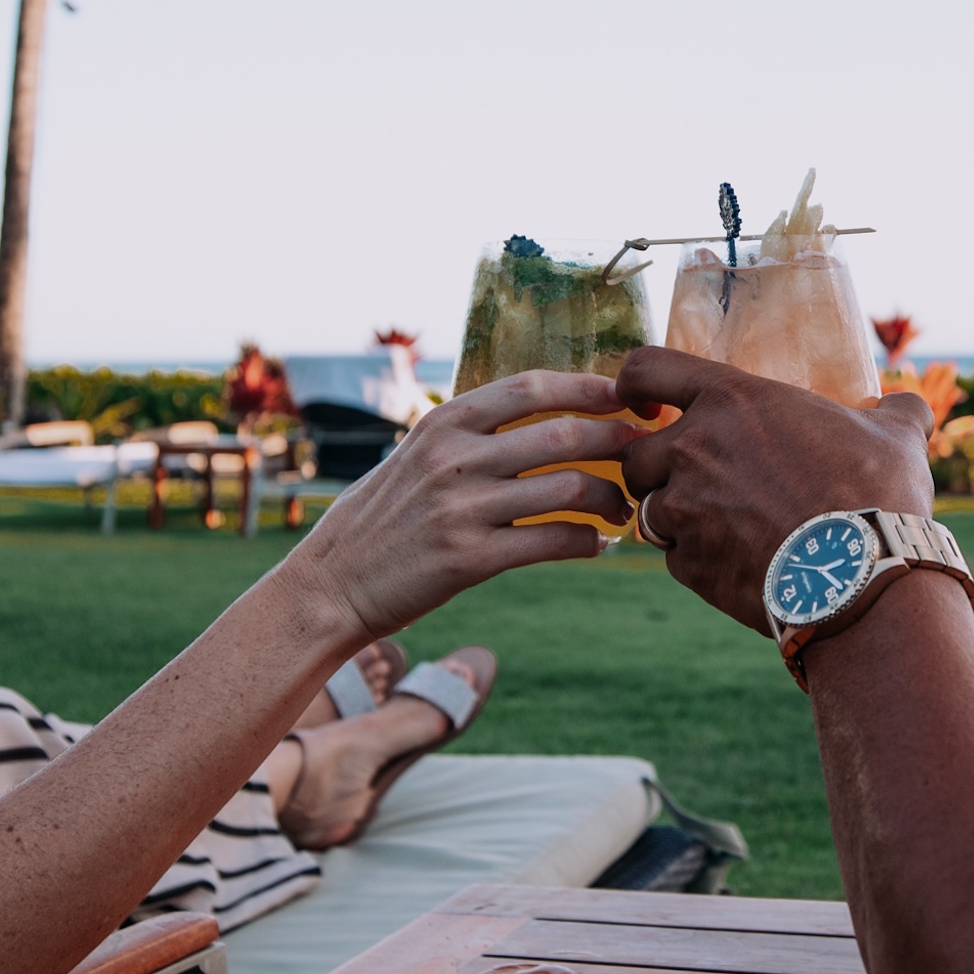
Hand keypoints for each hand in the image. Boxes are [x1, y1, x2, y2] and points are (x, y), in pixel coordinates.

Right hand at [282, 371, 637, 639]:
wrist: (329, 586)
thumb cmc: (380, 521)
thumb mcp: (415, 457)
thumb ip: (469, 434)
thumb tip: (538, 414)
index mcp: (444, 423)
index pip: (533, 387)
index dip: (590, 387)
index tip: (627, 396)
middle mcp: (455, 458)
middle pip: (564, 435)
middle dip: (618, 440)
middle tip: (645, 452)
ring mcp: (462, 509)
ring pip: (569, 489)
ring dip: (611, 497)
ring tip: (624, 507)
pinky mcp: (469, 560)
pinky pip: (553, 542)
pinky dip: (587, 541)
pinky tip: (595, 544)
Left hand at [613, 345, 937, 627]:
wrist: (862, 577)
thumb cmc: (876, 494)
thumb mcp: (896, 438)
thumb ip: (895, 412)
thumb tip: (912, 404)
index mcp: (731, 401)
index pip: (646, 369)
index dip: (634, 384)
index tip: (642, 402)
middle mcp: (693, 451)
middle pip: (635, 456)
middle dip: (656, 470)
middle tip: (695, 482)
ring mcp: (685, 511)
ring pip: (650, 512)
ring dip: (676, 519)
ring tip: (725, 528)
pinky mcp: (690, 566)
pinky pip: (675, 560)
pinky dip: (697, 561)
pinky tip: (740, 564)